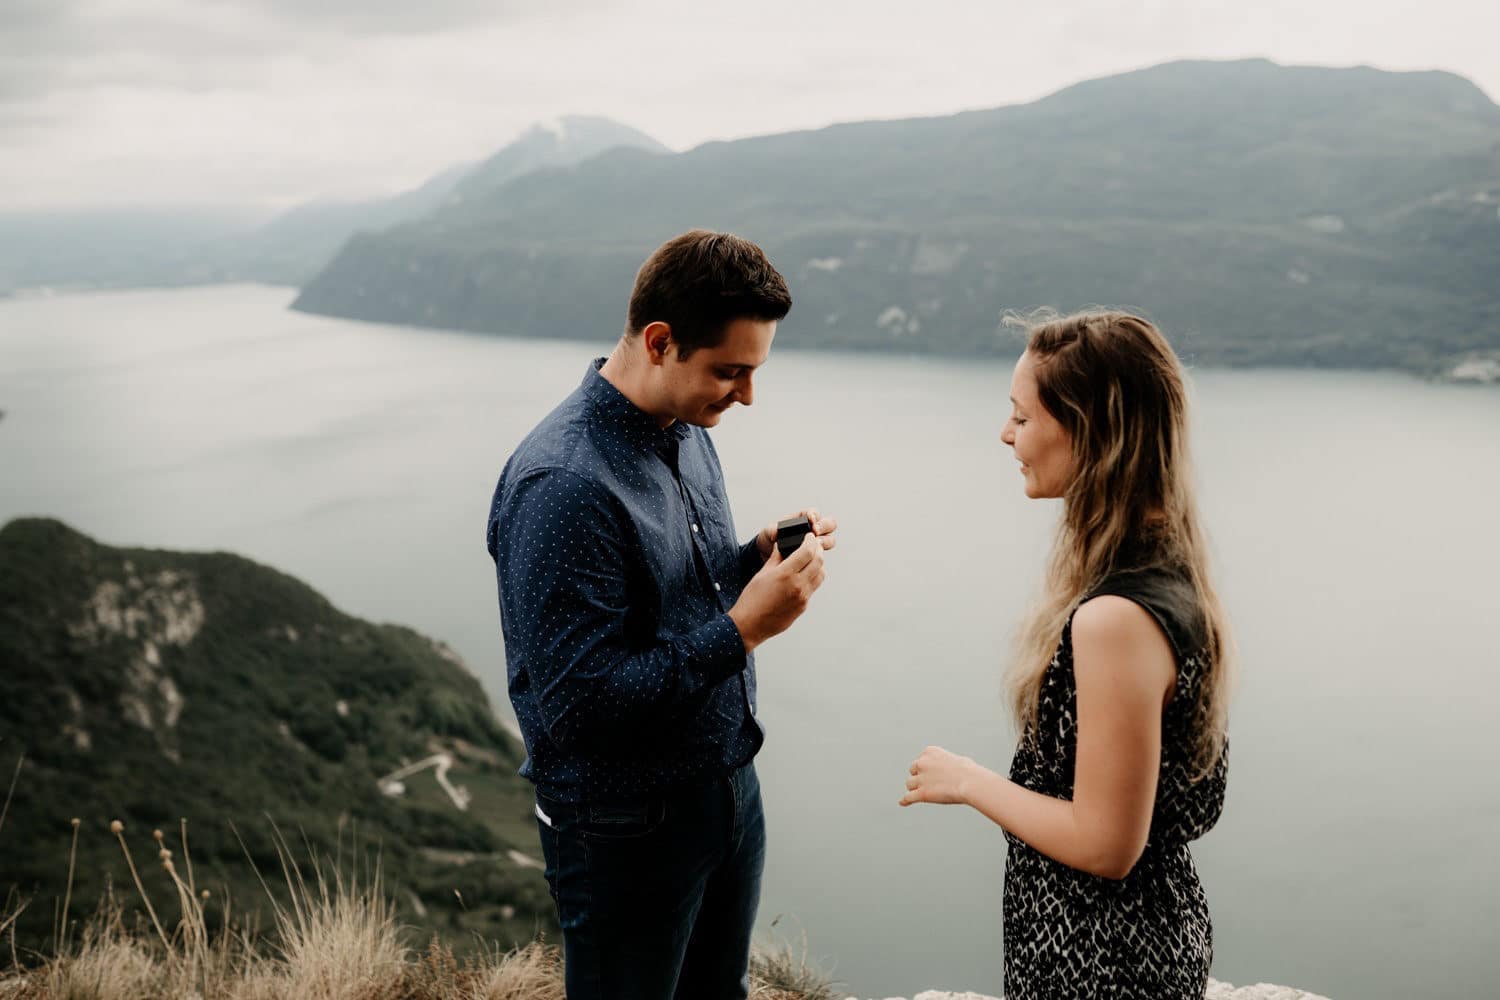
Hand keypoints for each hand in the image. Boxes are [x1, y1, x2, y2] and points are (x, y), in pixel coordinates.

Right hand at [728, 531, 825, 652]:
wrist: (750, 625)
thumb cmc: (752, 600)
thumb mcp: (762, 573)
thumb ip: (776, 557)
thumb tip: (782, 546)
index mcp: (786, 574)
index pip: (807, 551)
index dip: (810, 540)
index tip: (809, 536)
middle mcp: (798, 585)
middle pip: (819, 561)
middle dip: (817, 550)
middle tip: (812, 545)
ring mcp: (803, 598)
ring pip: (820, 575)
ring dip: (818, 564)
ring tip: (810, 559)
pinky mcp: (803, 606)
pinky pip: (813, 588)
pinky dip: (812, 577)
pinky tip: (803, 575)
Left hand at [756, 507, 838, 560]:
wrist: (769, 555)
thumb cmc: (769, 539)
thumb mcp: (767, 533)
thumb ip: (771, 530)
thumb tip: (775, 532)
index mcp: (803, 518)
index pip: (815, 513)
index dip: (815, 516)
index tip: (810, 521)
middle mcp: (813, 529)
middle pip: (830, 524)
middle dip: (825, 527)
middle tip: (815, 532)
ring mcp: (816, 542)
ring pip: (830, 539)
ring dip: (825, 542)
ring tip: (815, 546)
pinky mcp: (816, 555)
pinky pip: (824, 554)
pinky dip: (821, 556)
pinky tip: (813, 558)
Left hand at [899, 745, 981, 806]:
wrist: (971, 782)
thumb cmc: (969, 772)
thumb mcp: (957, 760)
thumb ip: (947, 763)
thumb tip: (950, 769)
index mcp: (929, 752)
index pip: (921, 760)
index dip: (927, 769)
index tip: (936, 774)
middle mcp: (922, 763)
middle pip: (913, 771)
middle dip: (919, 778)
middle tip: (932, 784)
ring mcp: (921, 778)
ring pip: (909, 784)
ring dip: (916, 789)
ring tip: (929, 793)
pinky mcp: (922, 793)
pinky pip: (908, 797)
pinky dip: (905, 800)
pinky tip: (903, 803)